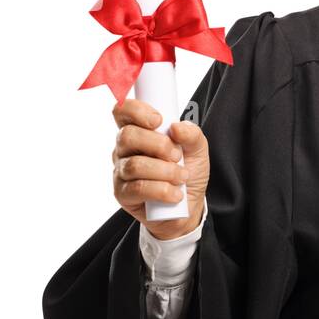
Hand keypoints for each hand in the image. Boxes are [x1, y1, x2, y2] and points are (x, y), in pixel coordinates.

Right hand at [111, 98, 209, 240]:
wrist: (187, 207)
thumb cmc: (187, 172)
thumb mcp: (198, 150)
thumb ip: (192, 134)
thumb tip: (176, 128)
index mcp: (138, 131)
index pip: (122, 111)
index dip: (136, 110)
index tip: (159, 120)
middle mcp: (124, 149)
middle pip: (128, 136)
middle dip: (159, 145)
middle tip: (178, 156)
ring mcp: (121, 171)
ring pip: (135, 165)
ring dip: (166, 171)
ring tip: (182, 178)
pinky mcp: (122, 194)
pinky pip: (138, 188)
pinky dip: (162, 190)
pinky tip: (176, 194)